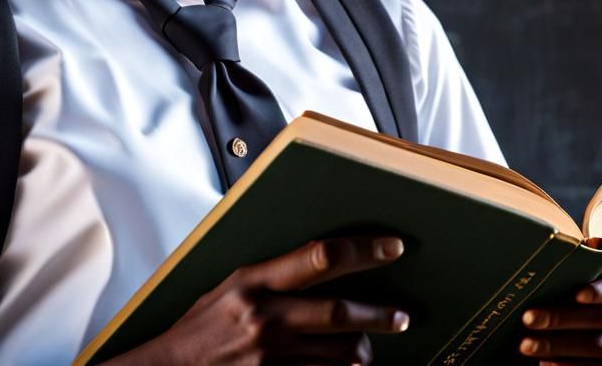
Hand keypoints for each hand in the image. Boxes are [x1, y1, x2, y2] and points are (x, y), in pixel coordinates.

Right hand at [106, 233, 408, 365]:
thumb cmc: (198, 328)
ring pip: (341, 355)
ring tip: (367, 346)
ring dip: (362, 352)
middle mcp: (266, 318)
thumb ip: (270, 278)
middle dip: (379, 315)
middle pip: (341, 313)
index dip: (362, 252)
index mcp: (254, 282)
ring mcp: (273, 358)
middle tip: (402, 316)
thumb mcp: (228, 287)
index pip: (320, 257)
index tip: (392, 248)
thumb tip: (318, 261)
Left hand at [518, 268, 601, 364]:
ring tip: (527, 345)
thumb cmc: (573, 317)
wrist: (590, 358)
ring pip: (595, 344)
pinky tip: (545, 362)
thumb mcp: (575, 302)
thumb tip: (533, 287)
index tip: (578, 295)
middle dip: (558, 318)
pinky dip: (566, 365)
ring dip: (556, 345)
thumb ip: (566, 292)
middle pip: (599, 316)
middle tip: (527, 319)